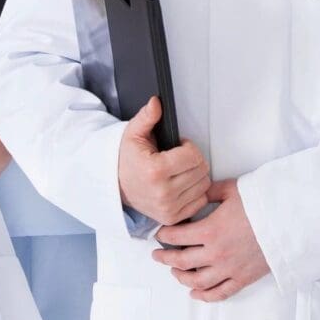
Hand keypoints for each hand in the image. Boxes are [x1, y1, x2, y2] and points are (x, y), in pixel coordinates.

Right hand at [117, 96, 209, 224]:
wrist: (116, 186)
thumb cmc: (126, 160)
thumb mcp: (133, 134)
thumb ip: (147, 117)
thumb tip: (156, 102)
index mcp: (155, 170)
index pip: (193, 155)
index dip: (188, 146)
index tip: (179, 146)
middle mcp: (163, 192)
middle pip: (201, 170)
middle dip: (194, 160)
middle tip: (179, 158)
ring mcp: (168, 207)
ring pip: (203, 185)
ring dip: (196, 175)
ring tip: (180, 171)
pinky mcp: (172, 217)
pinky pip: (200, 201)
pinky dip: (195, 192)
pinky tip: (182, 185)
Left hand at [152, 179, 269, 301]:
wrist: (288, 222)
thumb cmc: (262, 205)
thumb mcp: (233, 190)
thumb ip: (211, 192)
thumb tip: (198, 192)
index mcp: (210, 230)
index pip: (176, 237)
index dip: (163, 235)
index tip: (159, 234)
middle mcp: (215, 253)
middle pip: (181, 261)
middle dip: (165, 258)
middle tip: (157, 256)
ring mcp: (228, 269)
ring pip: (196, 281)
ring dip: (181, 278)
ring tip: (174, 272)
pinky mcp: (242, 278)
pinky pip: (219, 293)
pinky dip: (204, 296)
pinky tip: (195, 293)